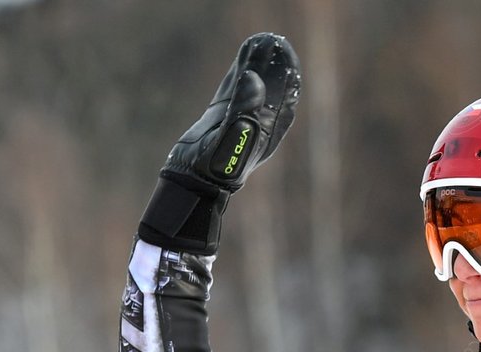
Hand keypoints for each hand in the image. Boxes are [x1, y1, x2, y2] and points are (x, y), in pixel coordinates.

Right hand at [139, 33, 301, 252]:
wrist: (193, 182)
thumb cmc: (214, 167)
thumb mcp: (229, 139)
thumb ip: (242, 110)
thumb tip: (254, 79)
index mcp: (267, 133)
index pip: (284, 101)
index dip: (287, 78)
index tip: (286, 56)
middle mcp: (257, 125)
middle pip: (272, 90)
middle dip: (275, 66)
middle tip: (275, 41)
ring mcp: (240, 117)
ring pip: (254, 84)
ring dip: (259, 63)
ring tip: (263, 40)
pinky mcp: (222, 114)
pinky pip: (236, 87)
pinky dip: (242, 68)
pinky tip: (246, 52)